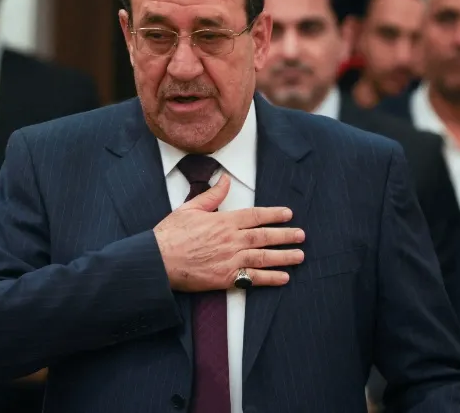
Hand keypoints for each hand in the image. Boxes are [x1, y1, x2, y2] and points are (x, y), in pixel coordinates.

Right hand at [154, 174, 304, 290]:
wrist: (158, 260)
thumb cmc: (170, 234)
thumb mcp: (190, 208)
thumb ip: (212, 196)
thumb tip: (225, 180)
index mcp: (223, 221)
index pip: (255, 216)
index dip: (273, 214)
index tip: (288, 214)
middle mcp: (231, 240)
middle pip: (264, 236)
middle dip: (285, 235)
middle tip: (301, 235)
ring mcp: (230, 259)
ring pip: (263, 257)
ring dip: (284, 256)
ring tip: (299, 256)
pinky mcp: (226, 278)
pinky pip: (253, 278)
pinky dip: (270, 278)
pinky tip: (283, 278)